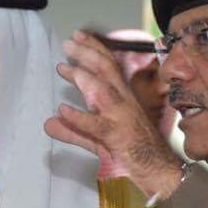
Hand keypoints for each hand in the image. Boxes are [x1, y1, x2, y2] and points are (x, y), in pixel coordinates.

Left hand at [47, 30, 181, 197]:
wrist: (159, 172)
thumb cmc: (133, 153)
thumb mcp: (97, 139)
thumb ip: (73, 129)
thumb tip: (48, 123)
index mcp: (123, 98)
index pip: (110, 66)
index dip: (94, 48)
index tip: (78, 36)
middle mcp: (124, 103)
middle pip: (107, 71)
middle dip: (87, 53)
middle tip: (68, 43)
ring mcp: (122, 119)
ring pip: (104, 91)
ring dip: (83, 77)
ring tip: (64, 67)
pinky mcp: (117, 137)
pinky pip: (97, 125)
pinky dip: (79, 117)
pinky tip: (63, 110)